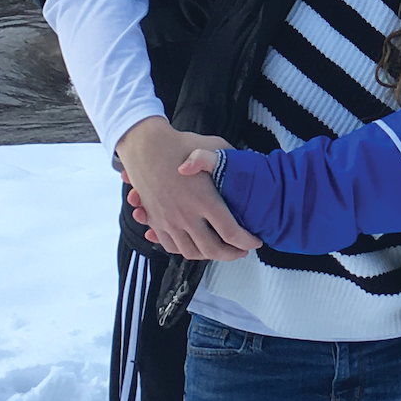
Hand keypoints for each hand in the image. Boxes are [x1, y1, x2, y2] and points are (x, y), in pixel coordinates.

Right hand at [116, 117, 259, 259]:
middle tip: (241, 252)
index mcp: (206, 200)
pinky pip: (170, 246)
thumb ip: (230, 157)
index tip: (256, 242)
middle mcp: (187, 215)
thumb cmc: (180, 144)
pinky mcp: (156, 221)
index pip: (231, 232)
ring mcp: (169, 221)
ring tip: (220, 251)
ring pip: (191, 252)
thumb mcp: (214, 145)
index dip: (247, 242)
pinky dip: (185, 251)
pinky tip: (195, 246)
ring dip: (209, 256)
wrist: (144, 146)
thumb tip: (245, 161)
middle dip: (231, 255)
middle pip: (212, 249)